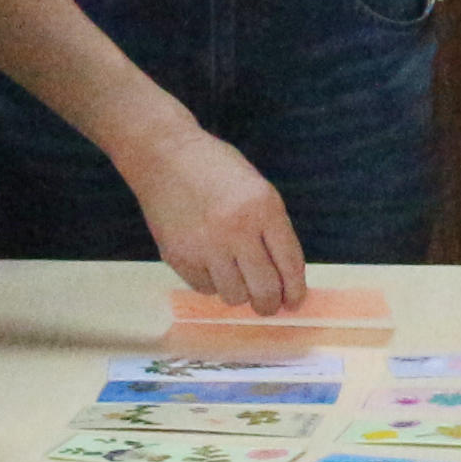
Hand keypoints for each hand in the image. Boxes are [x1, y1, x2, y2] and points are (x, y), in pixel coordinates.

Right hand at [128, 118, 305, 312]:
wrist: (164, 156)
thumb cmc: (217, 171)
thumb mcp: (257, 190)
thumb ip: (272, 230)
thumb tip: (285, 280)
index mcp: (264, 208)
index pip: (290, 264)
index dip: (296, 291)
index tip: (294, 303)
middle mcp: (237, 229)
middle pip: (264, 290)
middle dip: (270, 305)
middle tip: (268, 306)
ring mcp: (205, 245)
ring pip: (234, 296)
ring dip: (240, 293)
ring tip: (236, 277)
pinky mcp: (179, 256)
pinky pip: (205, 288)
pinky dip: (212, 283)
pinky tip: (209, 263)